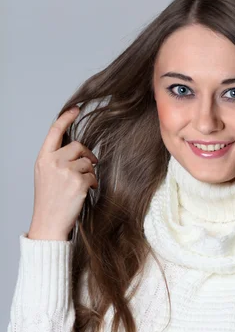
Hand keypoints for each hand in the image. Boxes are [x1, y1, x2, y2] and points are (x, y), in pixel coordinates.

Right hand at [28, 106, 98, 240]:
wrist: (49, 222)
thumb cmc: (49, 200)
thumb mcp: (45, 175)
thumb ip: (56, 159)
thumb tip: (75, 148)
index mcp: (43, 158)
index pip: (55, 131)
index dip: (66, 118)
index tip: (75, 109)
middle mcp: (53, 162)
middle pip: (78, 145)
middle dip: (87, 154)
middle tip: (91, 163)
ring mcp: (66, 171)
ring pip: (88, 161)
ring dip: (90, 172)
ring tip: (82, 184)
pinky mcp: (79, 182)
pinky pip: (93, 175)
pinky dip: (93, 182)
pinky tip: (85, 191)